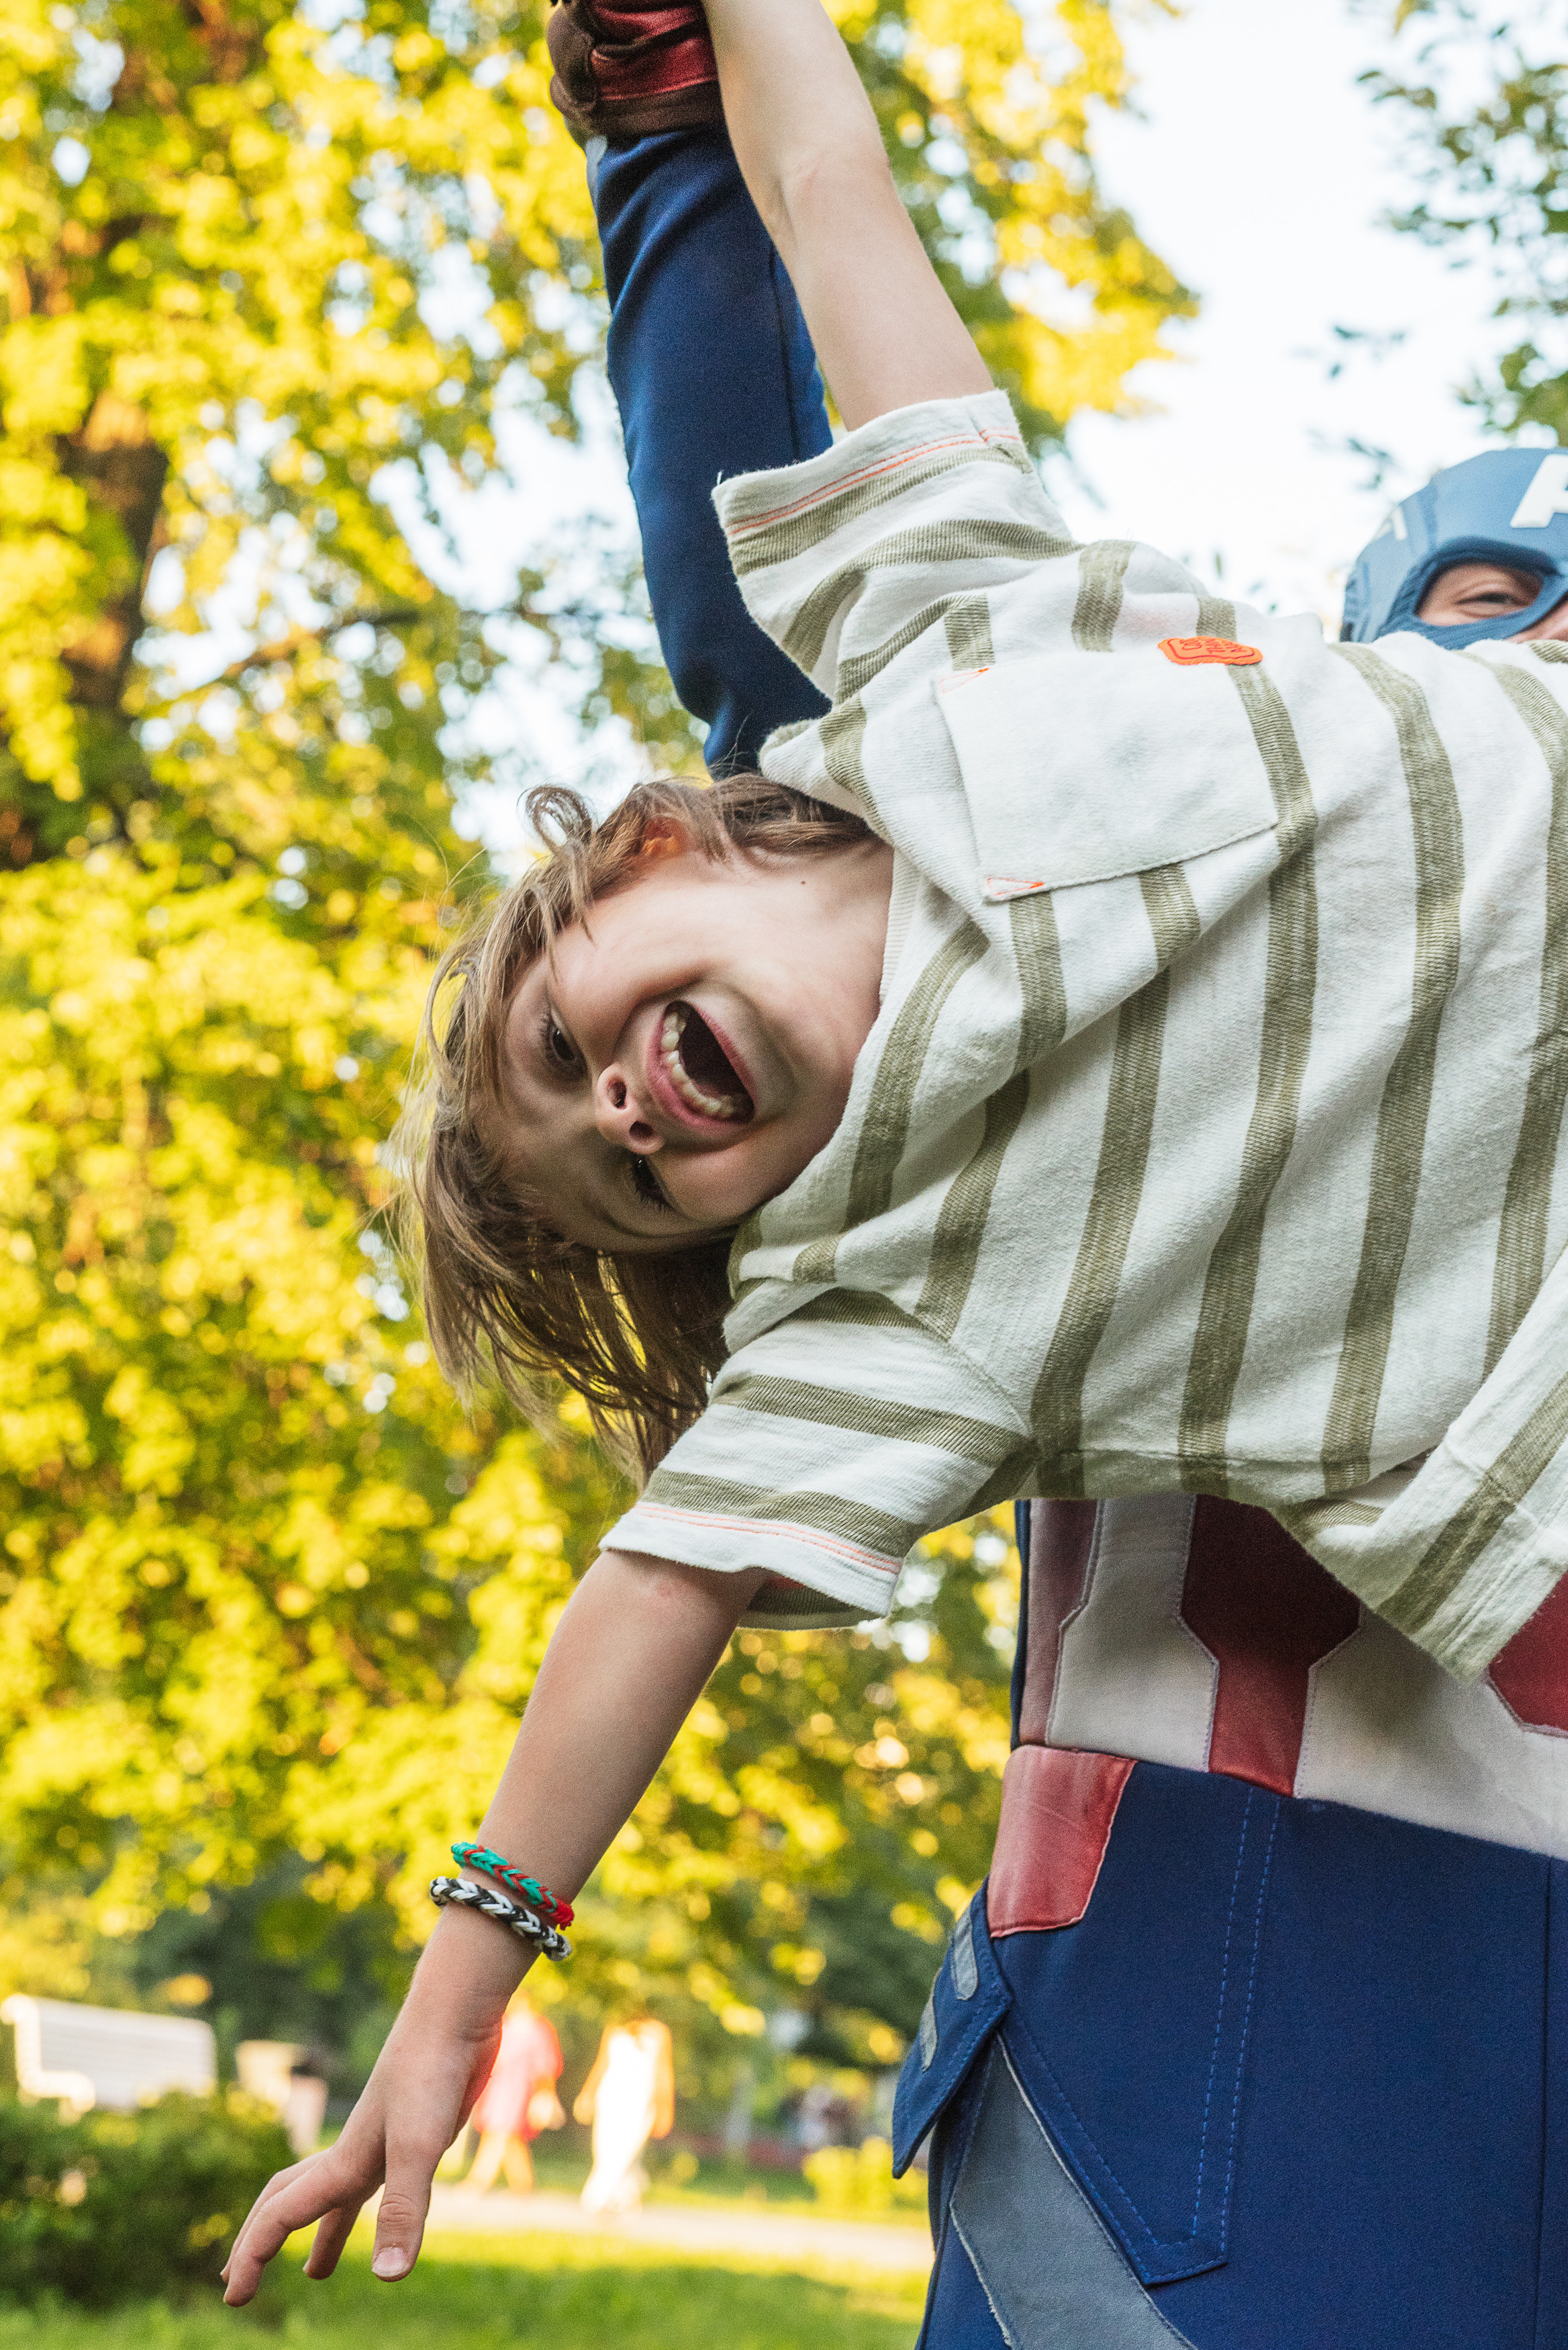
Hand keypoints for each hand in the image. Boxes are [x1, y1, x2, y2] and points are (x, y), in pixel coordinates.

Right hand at [222, 1914, 517, 2302]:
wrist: (456, 2013)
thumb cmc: (430, 2073)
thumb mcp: (418, 2147)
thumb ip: (402, 2210)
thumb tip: (387, 2277)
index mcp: (343, 2162)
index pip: (281, 2215)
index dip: (253, 2256)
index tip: (233, 2298)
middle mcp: (354, 2153)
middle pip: (290, 2202)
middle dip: (262, 2241)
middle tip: (238, 2280)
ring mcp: (383, 2141)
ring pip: (334, 2196)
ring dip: (320, 2234)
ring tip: (315, 2274)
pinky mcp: (416, 2132)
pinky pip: (375, 2182)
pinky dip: (367, 2206)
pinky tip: (392, 2214)